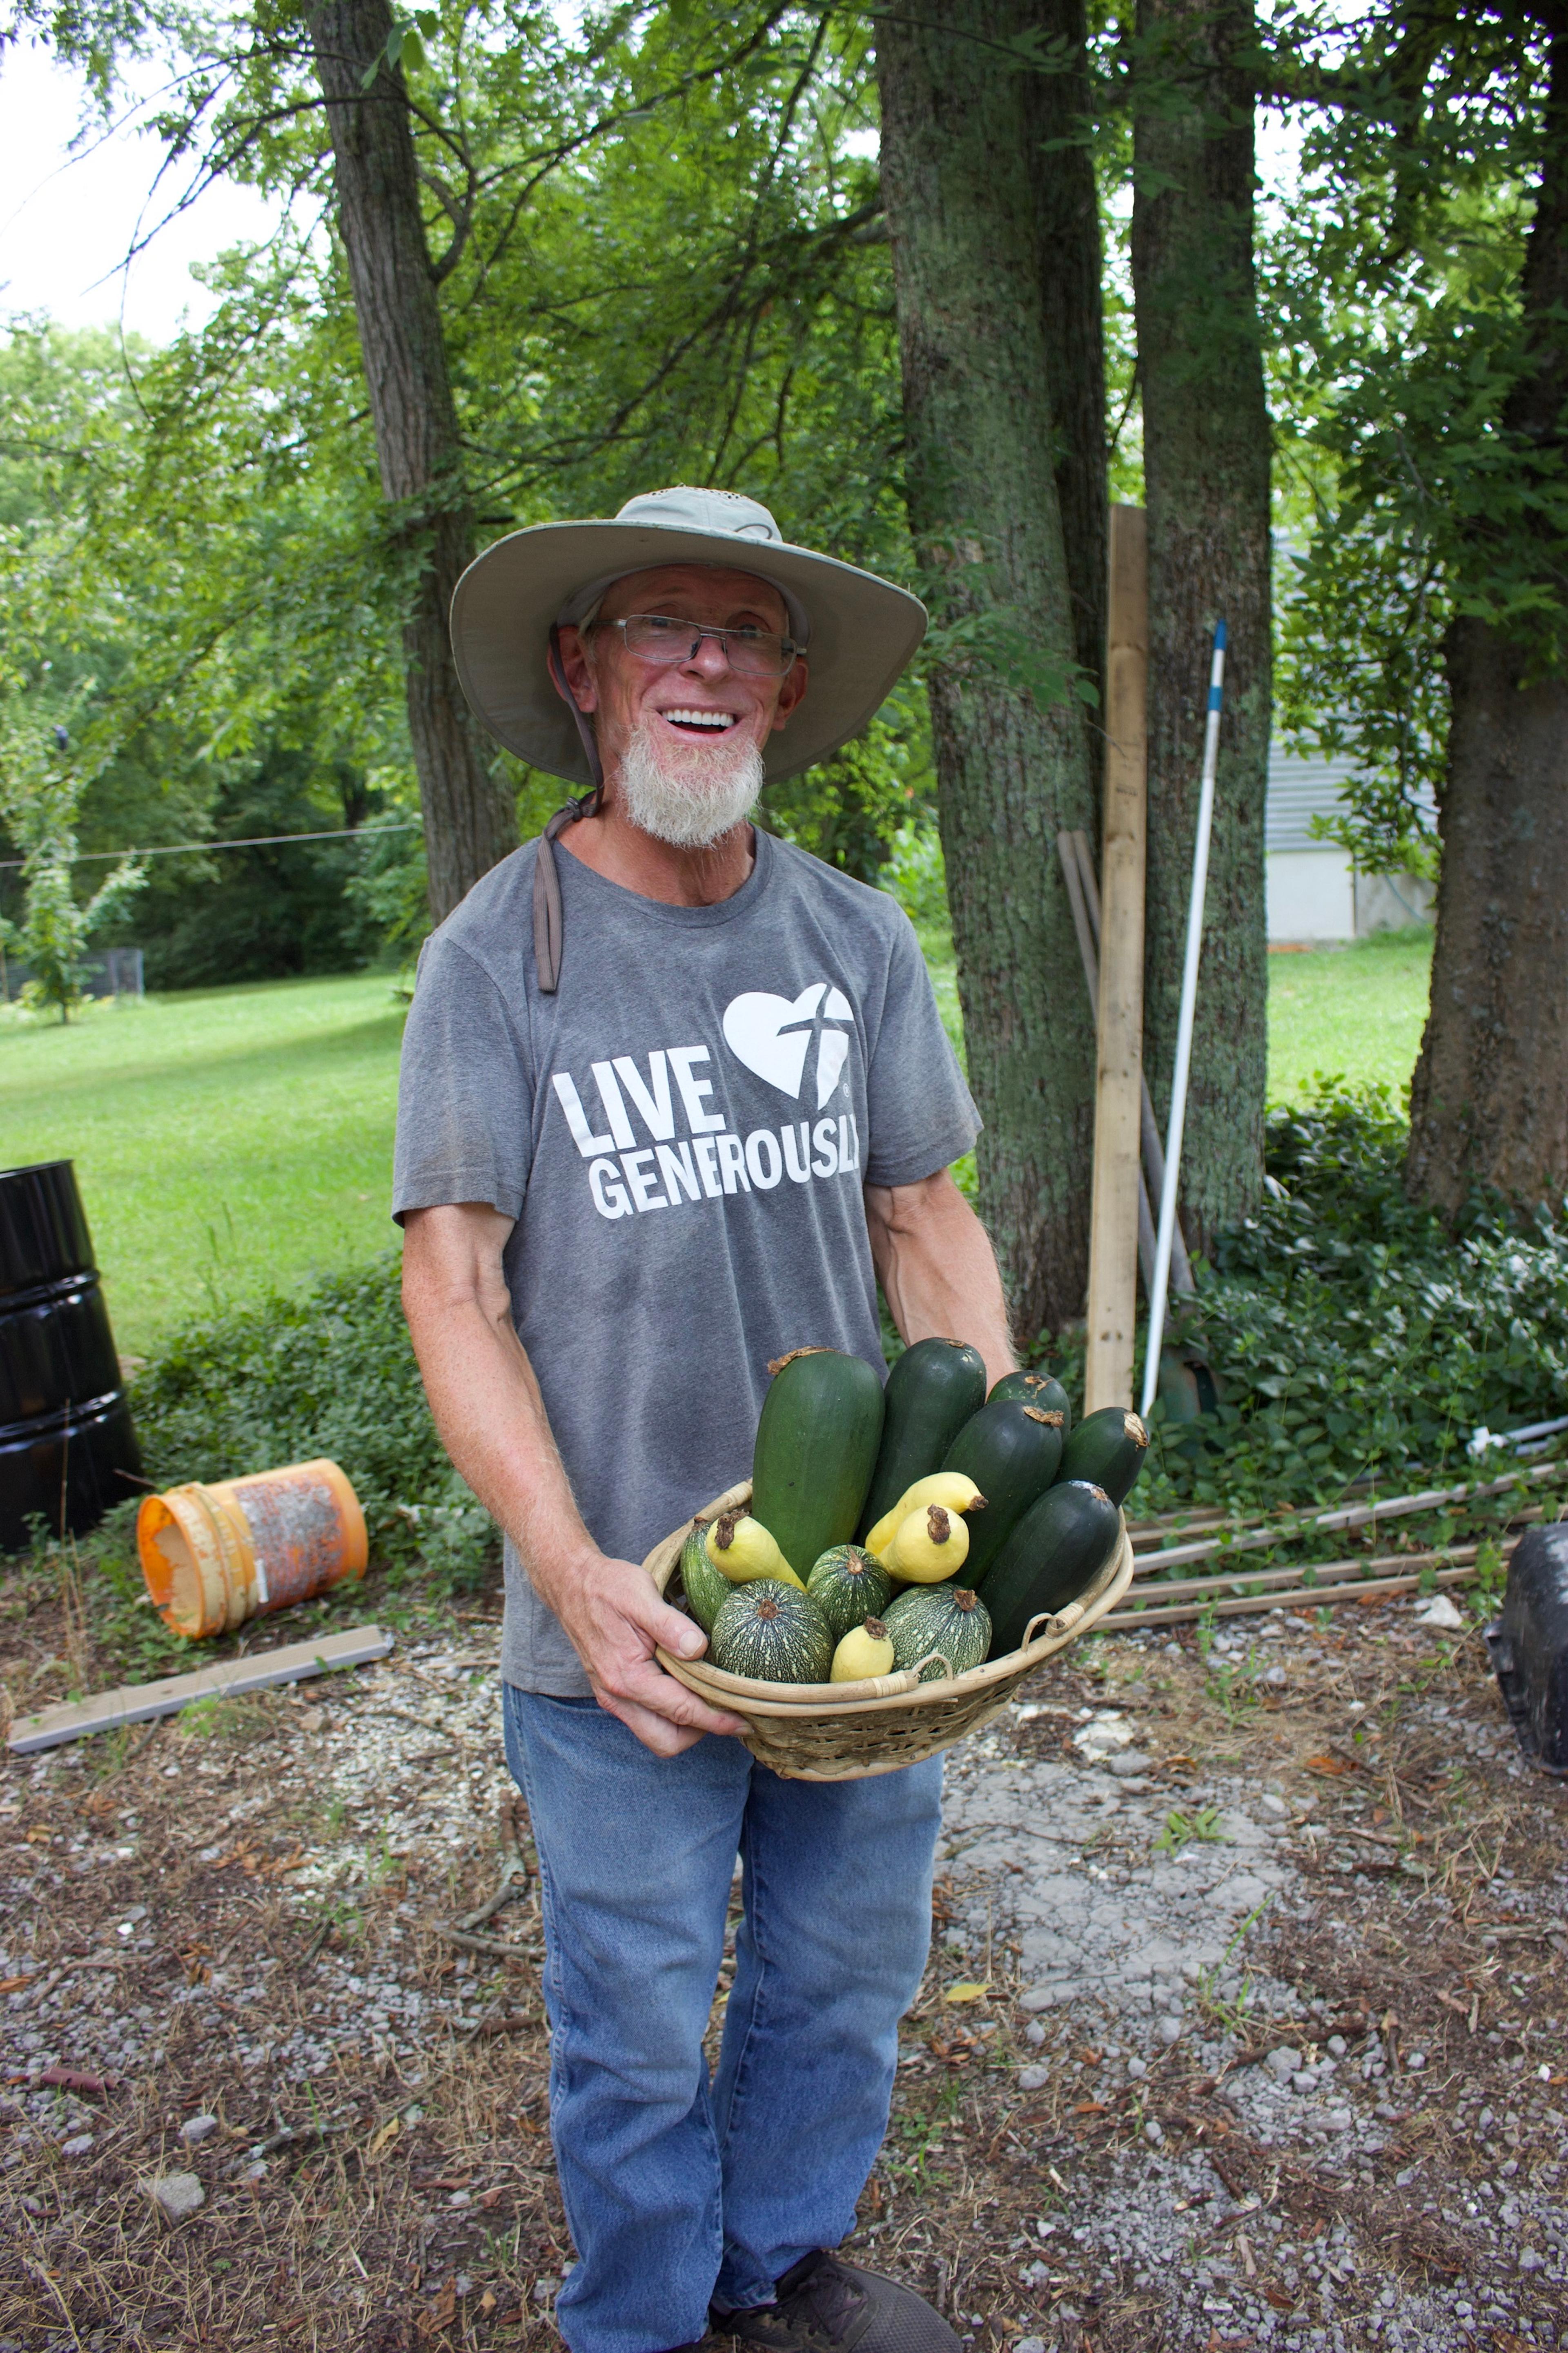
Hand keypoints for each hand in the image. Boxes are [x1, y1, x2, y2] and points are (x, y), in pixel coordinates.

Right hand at [547, 1547, 744, 1757]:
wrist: (571, 1584)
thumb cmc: (608, 1587)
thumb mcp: (641, 1596)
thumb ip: (670, 1624)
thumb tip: (699, 1648)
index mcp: (627, 1677)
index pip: (681, 1712)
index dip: (716, 1719)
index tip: (744, 1722)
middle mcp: (617, 1696)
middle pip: (666, 1741)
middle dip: (701, 1733)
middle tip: (729, 1712)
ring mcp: (613, 1697)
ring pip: (655, 1734)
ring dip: (686, 1727)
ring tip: (713, 1701)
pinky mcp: (613, 1692)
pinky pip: (646, 1719)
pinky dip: (670, 1715)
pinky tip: (688, 1690)